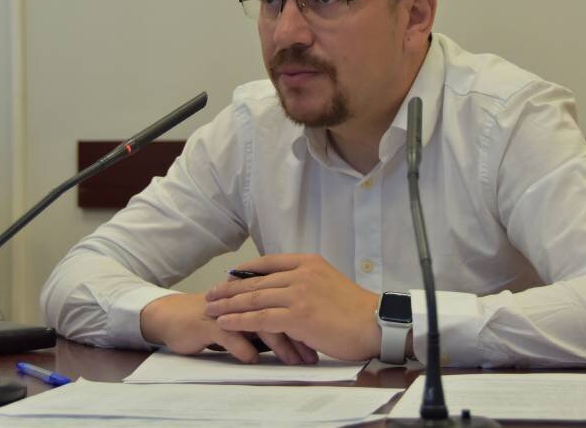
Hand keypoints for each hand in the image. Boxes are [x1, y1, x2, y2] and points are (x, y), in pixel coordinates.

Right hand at [139, 293, 316, 364]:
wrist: (177, 317)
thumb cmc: (219, 317)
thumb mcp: (250, 316)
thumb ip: (273, 316)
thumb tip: (303, 331)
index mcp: (259, 290)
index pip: (290, 300)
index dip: (308, 320)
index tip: (323, 341)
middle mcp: (245, 296)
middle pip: (279, 310)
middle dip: (298, 336)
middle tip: (312, 356)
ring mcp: (228, 308)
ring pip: (259, 323)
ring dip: (278, 344)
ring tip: (292, 361)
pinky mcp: (208, 323)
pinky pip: (230, 335)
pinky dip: (244, 348)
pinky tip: (255, 360)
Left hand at [203, 253, 380, 361]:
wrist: (375, 323)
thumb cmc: (354, 310)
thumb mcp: (328, 282)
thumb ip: (305, 282)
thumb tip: (283, 291)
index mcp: (308, 262)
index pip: (267, 262)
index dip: (244, 271)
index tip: (228, 277)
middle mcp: (300, 273)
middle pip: (255, 281)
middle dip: (229, 289)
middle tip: (210, 295)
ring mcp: (298, 293)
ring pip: (253, 298)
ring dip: (228, 304)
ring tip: (210, 309)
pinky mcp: (297, 315)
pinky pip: (259, 318)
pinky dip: (238, 320)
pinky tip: (225, 322)